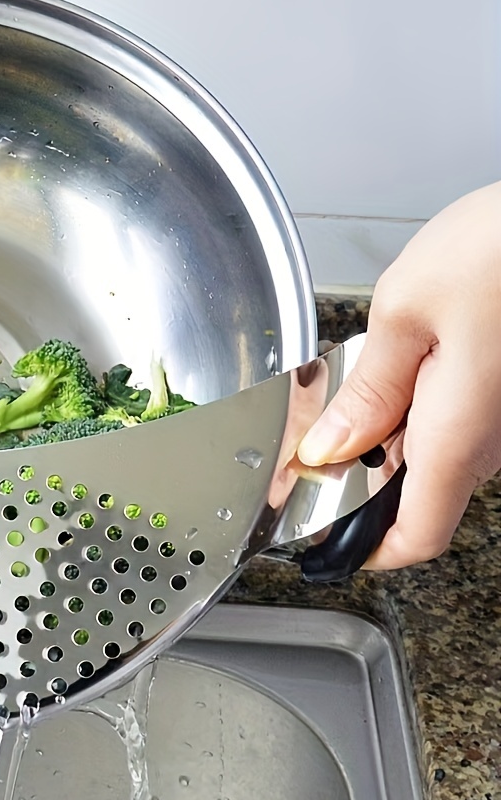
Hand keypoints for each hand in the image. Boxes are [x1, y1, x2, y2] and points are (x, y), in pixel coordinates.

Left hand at [298, 180, 500, 567]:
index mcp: (457, 436)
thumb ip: (366, 391)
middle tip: (317, 427)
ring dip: (388, 430)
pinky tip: (402, 355)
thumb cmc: (499, 249)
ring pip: (434, 453)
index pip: (417, 537)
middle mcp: (490, 440)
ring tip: (364, 371)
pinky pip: (456, 419)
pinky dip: (417, 404)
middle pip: (416, 493)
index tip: (320, 538)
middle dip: (360, 472)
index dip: (365, 550)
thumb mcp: (405, 314)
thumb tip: (328, 450)